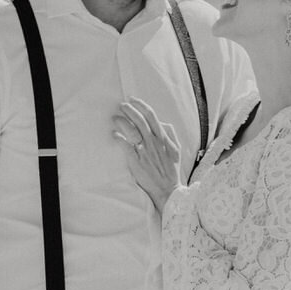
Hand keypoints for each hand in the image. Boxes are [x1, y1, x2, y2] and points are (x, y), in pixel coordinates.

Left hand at [114, 97, 180, 213]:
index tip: (133, 99)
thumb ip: (171, 135)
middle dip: (129, 109)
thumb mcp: (176, 150)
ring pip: (131, 130)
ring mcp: (144, 151)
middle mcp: (153, 142)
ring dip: (122, 121)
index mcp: (163, 138)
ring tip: (115, 118)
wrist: (168, 190)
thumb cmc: (171, 171)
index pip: (151, 116)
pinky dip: (119, 138)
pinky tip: (113, 134)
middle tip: (121, 105)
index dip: (141, 105)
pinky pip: (125, 146)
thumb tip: (163, 123)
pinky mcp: (136, 161)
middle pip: (139, 119)